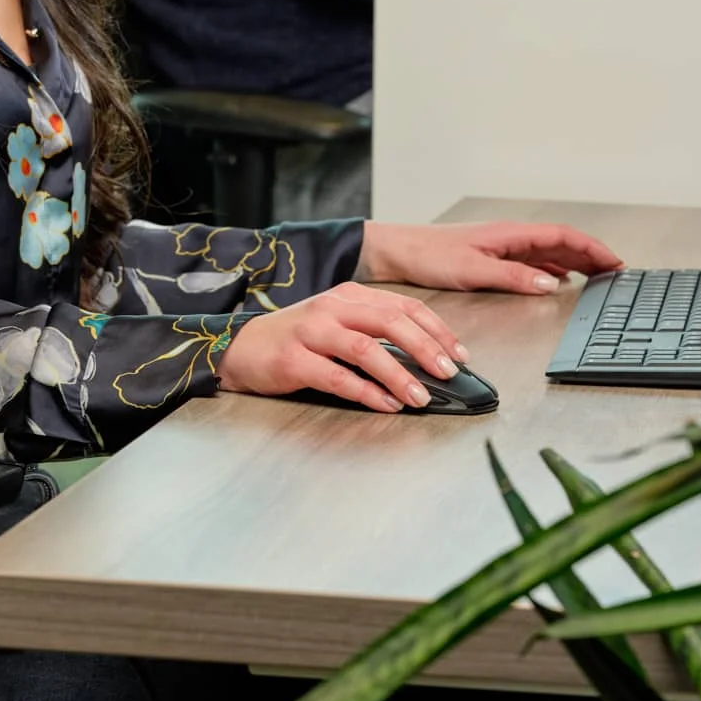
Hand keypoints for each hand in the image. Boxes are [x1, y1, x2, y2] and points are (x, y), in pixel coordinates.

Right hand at [217, 282, 466, 411]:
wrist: (241, 348)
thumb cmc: (296, 340)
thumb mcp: (337, 324)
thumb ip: (373, 333)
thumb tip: (425, 359)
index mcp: (348, 296)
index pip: (403, 306)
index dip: (435, 329)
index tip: (459, 354)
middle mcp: (331, 307)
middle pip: (388, 321)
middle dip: (425, 347)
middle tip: (448, 372)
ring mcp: (310, 331)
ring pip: (365, 348)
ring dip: (398, 374)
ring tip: (420, 396)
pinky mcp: (293, 359)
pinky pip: (337, 376)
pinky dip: (366, 392)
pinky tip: (386, 405)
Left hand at [358, 221, 623, 294]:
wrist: (397, 251)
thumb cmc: (428, 255)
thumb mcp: (473, 270)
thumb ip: (513, 276)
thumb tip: (551, 284)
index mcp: (510, 234)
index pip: (563, 236)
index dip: (592, 248)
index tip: (615, 262)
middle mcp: (509, 236)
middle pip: (561, 243)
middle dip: (591, 255)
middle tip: (615, 273)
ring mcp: (501, 245)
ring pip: (548, 251)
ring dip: (575, 261)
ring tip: (596, 275)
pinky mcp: (491, 256)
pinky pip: (532, 259)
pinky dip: (552, 268)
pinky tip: (557, 279)